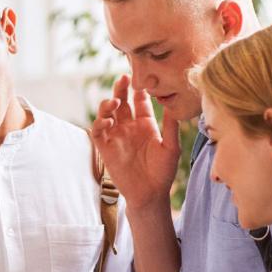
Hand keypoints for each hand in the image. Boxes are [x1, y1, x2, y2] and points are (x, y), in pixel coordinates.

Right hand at [91, 76, 179, 209]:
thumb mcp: (171, 147)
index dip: (139, 90)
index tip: (141, 78)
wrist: (149, 194)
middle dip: (121, 89)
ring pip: (107, 114)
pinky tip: (110, 120)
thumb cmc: (163, 172)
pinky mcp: (105, 148)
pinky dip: (100, 123)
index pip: (140, 102)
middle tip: (123, 78)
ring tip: (115, 101)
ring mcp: (116, 137)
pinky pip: (98, 131)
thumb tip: (174, 104)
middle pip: (122, 103)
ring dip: (108, 104)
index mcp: (145, 125)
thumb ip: (171, 126)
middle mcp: (129, 128)